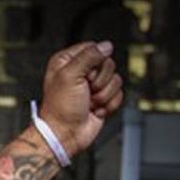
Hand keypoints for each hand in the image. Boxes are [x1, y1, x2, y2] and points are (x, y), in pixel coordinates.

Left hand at [38, 40, 124, 157]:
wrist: (65, 134)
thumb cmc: (60, 108)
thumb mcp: (70, 75)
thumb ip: (89, 56)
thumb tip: (106, 45)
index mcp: (67, 62)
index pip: (94, 48)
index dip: (95, 62)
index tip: (84, 75)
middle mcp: (80, 72)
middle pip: (108, 64)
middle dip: (100, 81)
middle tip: (86, 91)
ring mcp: (92, 86)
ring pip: (115, 80)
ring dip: (103, 95)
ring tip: (88, 103)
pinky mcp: (102, 98)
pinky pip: (119, 94)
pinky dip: (109, 105)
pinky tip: (94, 110)